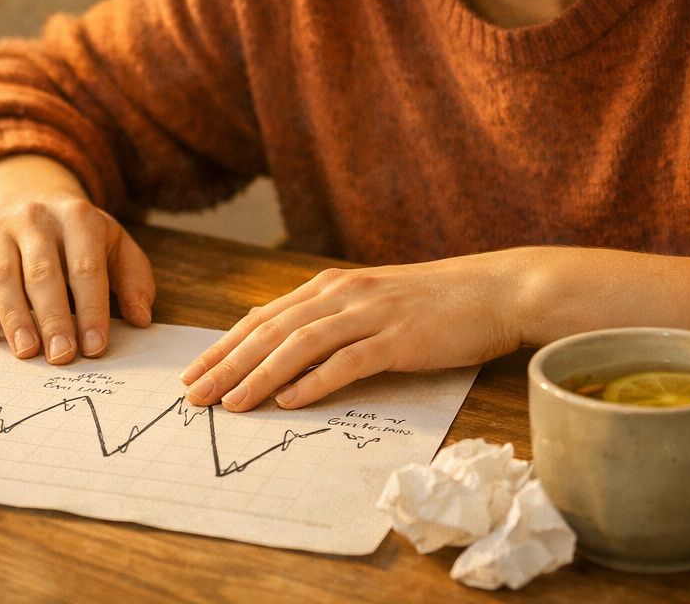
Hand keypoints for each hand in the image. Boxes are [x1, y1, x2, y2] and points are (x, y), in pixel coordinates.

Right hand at [0, 189, 154, 364]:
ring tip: (27, 352)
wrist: (33, 204)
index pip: (86, 267)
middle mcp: (35, 218)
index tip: (95, 347)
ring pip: (3, 277)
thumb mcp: (116, 246)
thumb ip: (134, 280)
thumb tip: (142, 318)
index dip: (91, 309)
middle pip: (43, 273)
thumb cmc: (81, 239)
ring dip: (15, 318)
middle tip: (62, 356)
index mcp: (77, 216)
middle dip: (53, 318)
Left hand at [180, 254, 524, 410]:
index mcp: (331, 286)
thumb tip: (287, 356)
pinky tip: (292, 401)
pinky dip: (317, 381)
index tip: (193, 372)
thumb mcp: (372, 304)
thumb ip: (331, 322)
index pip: (264, 317)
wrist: (496, 290)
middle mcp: (343, 295)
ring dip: (261, 375)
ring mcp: (371, 315)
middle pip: (271, 331)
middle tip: (193, 395)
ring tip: (231, 403)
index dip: (224, 345)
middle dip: (227, 363)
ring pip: (301, 344)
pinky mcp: (400, 338)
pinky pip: (349, 361)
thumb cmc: (435, 304)